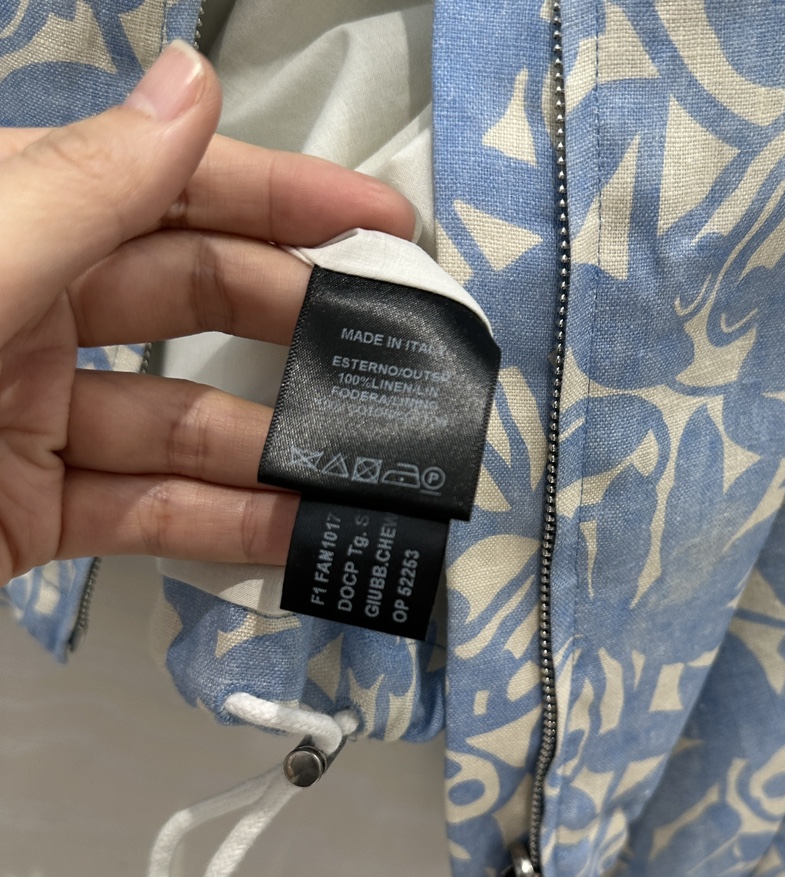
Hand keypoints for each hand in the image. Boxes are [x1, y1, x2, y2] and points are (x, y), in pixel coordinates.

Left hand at [0, 41, 414, 586]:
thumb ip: (78, 189)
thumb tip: (192, 86)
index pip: (163, 186)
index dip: (280, 195)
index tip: (382, 222)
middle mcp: (19, 309)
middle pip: (191, 304)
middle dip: (300, 324)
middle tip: (398, 350)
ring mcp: (25, 420)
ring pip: (182, 423)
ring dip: (278, 449)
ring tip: (372, 462)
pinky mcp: (27, 517)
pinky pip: (146, 512)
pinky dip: (226, 528)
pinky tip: (301, 534)